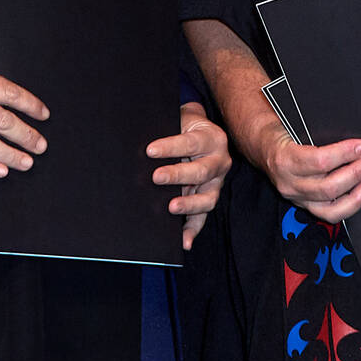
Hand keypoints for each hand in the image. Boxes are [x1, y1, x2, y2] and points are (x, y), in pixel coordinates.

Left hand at [146, 101, 232, 249]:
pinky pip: (203, 217)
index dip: (171, 147)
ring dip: (189, 204)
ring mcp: (216, 183)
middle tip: (156, 177)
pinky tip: (183, 241)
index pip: (191, 143)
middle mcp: (219, 161)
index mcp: (212, 139)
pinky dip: (193, 230)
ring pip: (207, 198)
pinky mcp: (209, 198)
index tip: (150, 150)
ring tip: (171, 208)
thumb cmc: (185, 125)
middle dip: (177, 175)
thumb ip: (167, 129)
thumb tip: (142, 144)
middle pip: (201, 171)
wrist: (201, 130)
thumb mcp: (180, 119)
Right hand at [256, 128, 360, 222]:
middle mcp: (289, 183)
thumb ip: (319, 129)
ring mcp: (298, 198)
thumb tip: (351, 135)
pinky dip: (351, 205)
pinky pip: (331, 214)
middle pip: (327, 187)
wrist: (264, 147)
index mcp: (284, 159)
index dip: (344, 154)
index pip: (319, 161)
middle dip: (356, 174)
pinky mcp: (306, 206)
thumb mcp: (294, 122)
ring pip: (331, 209)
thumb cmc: (283, 131)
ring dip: (358, 195)